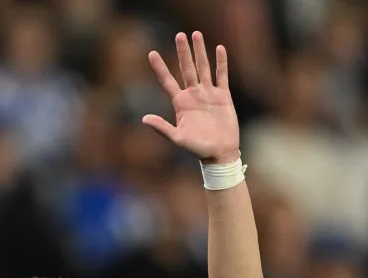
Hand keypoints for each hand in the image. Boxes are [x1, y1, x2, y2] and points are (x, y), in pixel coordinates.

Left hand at [144, 32, 239, 162]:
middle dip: (183, 52)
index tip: (151, 53)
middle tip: (179, 35)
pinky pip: (221, 75)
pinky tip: (219, 48)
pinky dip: (221, 62)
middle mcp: (193, 95)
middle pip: (186, 68)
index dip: (160, 68)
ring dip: (200, 52)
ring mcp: (208, 94)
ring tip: (196, 34)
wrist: (220, 152)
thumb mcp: (178, 138)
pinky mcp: (223, 96)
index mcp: (180, 103)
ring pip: (203, 68)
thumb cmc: (197, 148)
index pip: (167, 81)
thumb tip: (144, 119)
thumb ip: (162, 128)